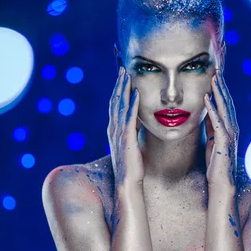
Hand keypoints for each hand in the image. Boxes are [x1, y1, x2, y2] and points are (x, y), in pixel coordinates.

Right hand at [108, 67, 143, 183]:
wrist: (128, 183)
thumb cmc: (132, 167)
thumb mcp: (130, 145)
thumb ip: (131, 132)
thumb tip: (137, 122)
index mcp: (114, 130)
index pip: (114, 104)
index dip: (117, 89)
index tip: (122, 75)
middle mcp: (113, 129)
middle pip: (114, 101)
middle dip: (118, 83)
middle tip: (122, 67)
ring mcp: (118, 133)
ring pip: (119, 106)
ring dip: (123, 89)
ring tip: (127, 74)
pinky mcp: (127, 139)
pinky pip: (130, 118)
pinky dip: (132, 104)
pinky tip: (136, 93)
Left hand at [203, 69, 238, 187]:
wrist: (221, 182)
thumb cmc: (216, 162)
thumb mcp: (212, 138)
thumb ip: (211, 124)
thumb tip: (207, 110)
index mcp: (228, 126)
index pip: (225, 103)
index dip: (220, 89)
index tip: (215, 74)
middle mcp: (232, 127)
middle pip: (227, 102)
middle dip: (221, 85)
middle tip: (216, 68)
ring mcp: (229, 134)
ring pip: (224, 108)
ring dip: (218, 92)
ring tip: (213, 77)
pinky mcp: (224, 142)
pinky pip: (217, 122)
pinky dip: (212, 109)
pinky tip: (206, 98)